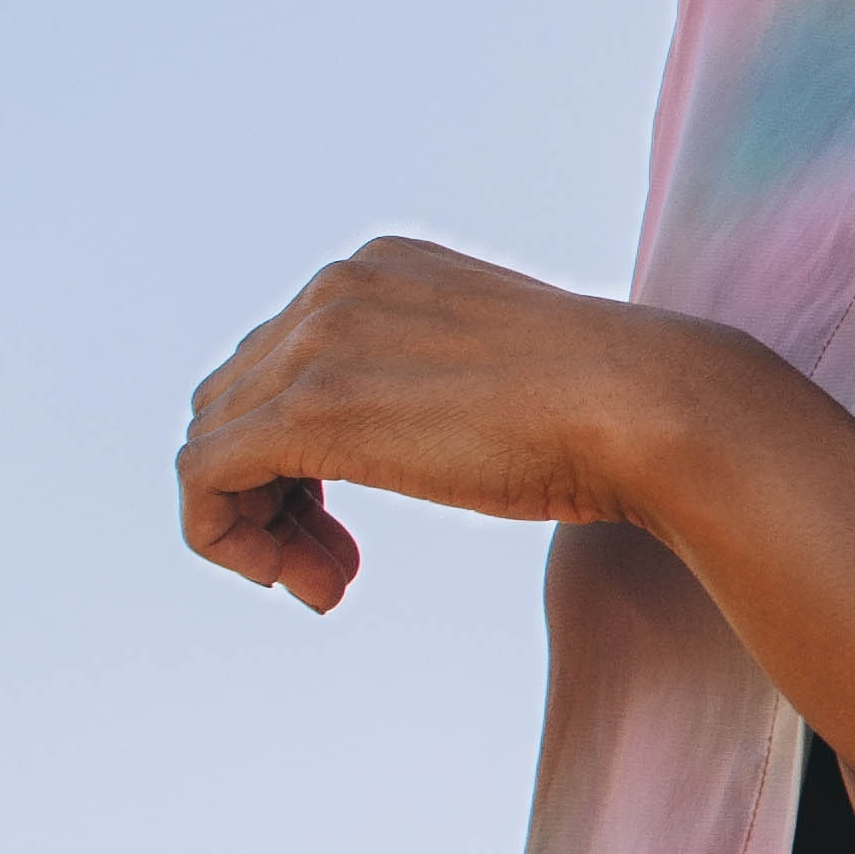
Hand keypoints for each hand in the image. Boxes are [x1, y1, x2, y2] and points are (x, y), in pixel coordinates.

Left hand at [177, 238, 736, 609]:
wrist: (650, 407)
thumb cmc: (610, 411)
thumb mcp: (500, 375)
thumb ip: (437, 384)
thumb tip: (414, 434)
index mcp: (380, 271)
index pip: (278, 364)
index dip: (295, 463)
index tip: (350, 532)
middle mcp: (335, 289)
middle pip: (233, 402)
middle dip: (273, 496)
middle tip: (337, 570)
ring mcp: (318, 343)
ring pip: (212, 443)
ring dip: (256, 529)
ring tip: (326, 582)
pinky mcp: (310, 410)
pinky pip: (205, 480)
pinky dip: (229, 542)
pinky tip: (305, 582)